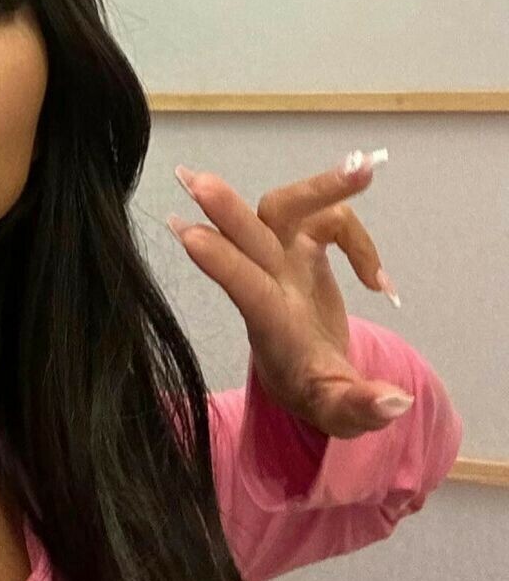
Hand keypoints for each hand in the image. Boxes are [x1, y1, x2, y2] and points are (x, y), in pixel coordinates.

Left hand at [167, 150, 413, 439]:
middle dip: (227, 209)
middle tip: (197, 180)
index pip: (243, 289)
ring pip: (288, 208)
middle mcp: (270, 284)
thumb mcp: (339, 413)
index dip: (221, 262)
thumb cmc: (318, 396)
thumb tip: (395, 403)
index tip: (186, 235)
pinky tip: (379, 284)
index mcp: (271, 325)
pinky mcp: (302, 249)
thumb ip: (360, 407)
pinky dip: (359, 239)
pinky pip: (328, 220)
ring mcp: (283, 260)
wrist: (314, 379)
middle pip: (248, 237)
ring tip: (366, 168)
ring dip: (323, 186)